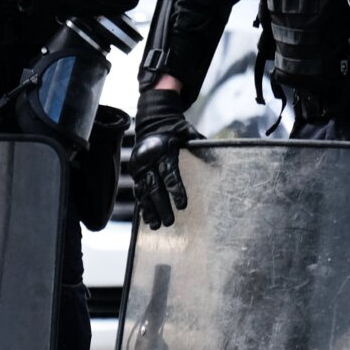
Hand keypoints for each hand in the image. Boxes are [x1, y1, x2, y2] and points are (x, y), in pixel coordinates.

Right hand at [130, 87, 201, 229]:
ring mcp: (140, 167)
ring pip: (144, 192)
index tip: (182, 205)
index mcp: (162, 150)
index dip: (176, 190)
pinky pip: (138, 191)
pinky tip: (147, 219)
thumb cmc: (174, 130)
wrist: (152, 123)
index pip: (170, 174)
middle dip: (162, 206)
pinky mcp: (135, 173)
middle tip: (170, 221)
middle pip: (155, 187)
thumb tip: (215, 152)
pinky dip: (143, 205)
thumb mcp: (186, 131)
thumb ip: (197, 141)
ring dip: (150, 210)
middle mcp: (148, 160)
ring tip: (157, 226)